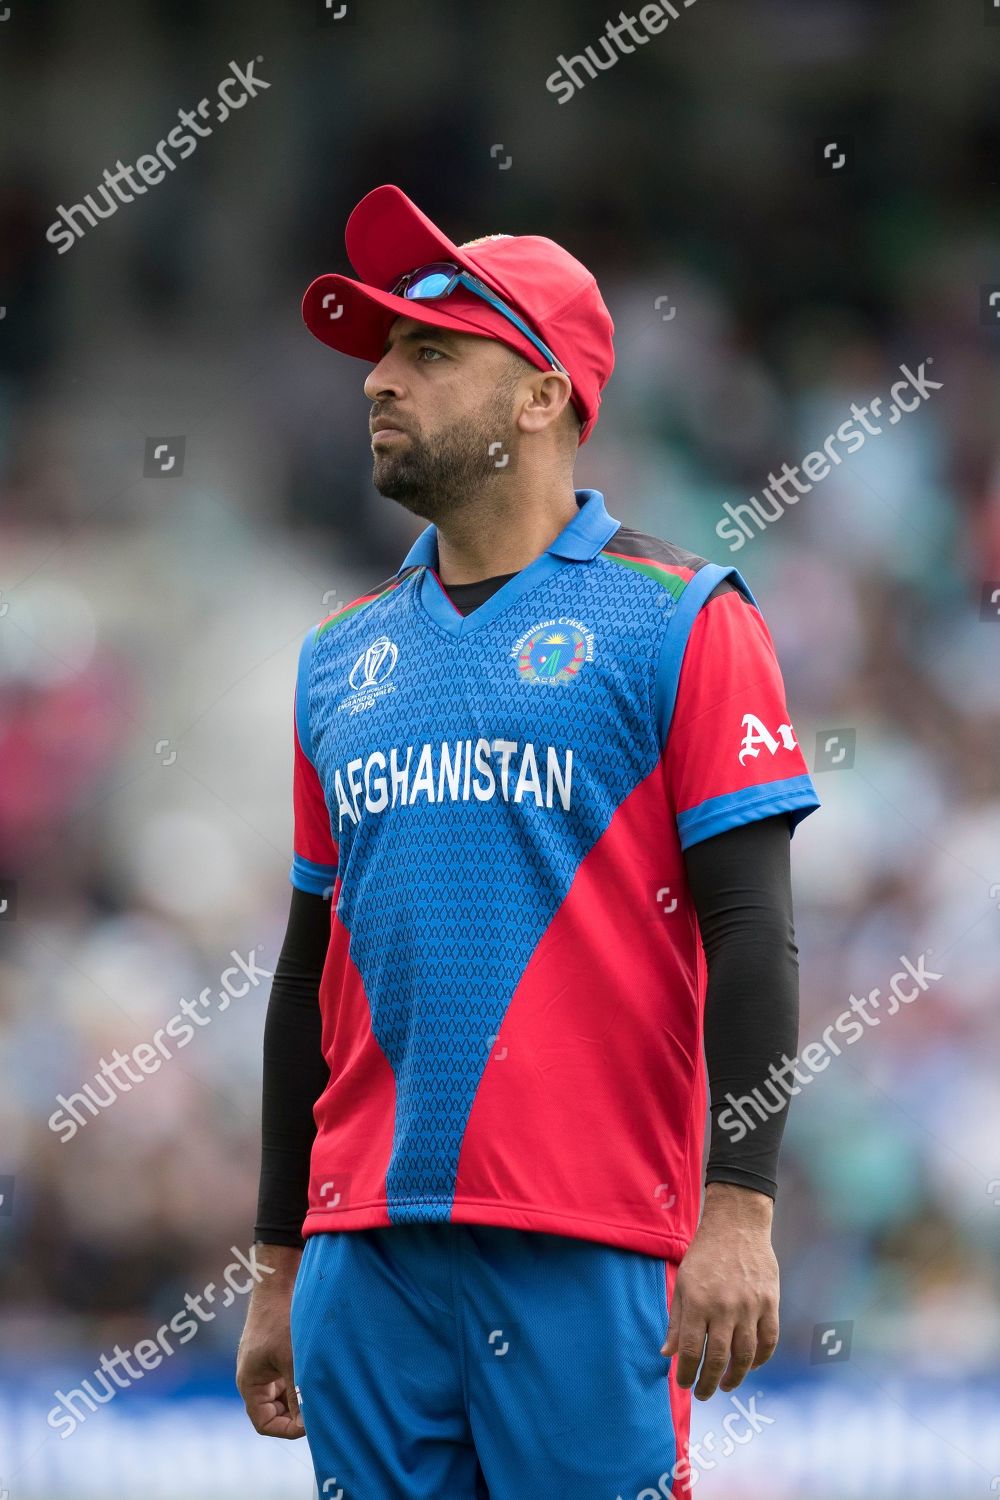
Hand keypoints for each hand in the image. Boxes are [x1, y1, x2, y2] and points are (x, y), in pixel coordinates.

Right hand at [235, 1244, 304, 1438]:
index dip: (286, 1429)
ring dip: (299, 1397)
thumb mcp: (291, 1359)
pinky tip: (317, 1373)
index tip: (310, 1424)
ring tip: (319, 1390)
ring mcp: (263, 1366)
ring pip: (282, 1396)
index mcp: (249, 1383)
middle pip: (273, 1412)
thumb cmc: (280, 1319)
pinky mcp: (274, 1354)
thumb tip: (309, 1423)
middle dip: (295, 1414)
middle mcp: (253, 1378)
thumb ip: (298, 1392)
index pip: (264, 1423)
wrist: (277, 1282)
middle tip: (319, 1408)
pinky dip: (300, 1381)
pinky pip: (286, 1379)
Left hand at [661, 1183, 778, 1400]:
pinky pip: (769, 1340)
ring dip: (735, 1377)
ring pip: (745, 1355)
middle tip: (703, 1394)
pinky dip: (761, 1358)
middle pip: (719, 1358)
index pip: (692, 1350)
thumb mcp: (683, 1283)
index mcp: (698, 1302)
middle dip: (708, 1382)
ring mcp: (750, 1306)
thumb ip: (677, 1321)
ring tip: (725, 1384)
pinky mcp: (770, 1302)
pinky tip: (751, 1366)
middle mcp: (724, 1307)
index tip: (684, 1384)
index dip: (687, 1373)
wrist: (737, 1225)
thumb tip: (667, 1354)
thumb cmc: (704, 1255)